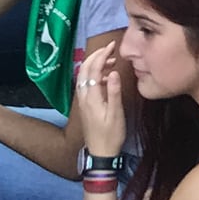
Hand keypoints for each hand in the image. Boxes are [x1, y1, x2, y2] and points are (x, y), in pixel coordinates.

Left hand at [73, 41, 127, 156]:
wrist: (100, 153)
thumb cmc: (111, 135)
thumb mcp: (116, 114)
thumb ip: (114, 92)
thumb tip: (114, 71)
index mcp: (91, 97)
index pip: (93, 69)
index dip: (102, 55)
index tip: (113, 46)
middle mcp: (83, 97)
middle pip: (84, 69)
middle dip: (96, 56)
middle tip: (110, 49)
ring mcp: (82, 101)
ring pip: (84, 76)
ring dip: (95, 64)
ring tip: (111, 61)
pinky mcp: (85, 105)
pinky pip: (86, 84)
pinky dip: (95, 75)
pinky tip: (107, 77)